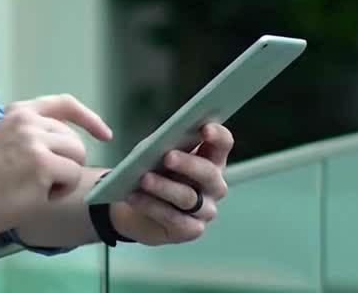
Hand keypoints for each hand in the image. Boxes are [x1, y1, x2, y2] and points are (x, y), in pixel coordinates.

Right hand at [0, 95, 112, 232]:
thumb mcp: (7, 139)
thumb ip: (35, 132)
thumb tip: (71, 141)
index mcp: (19, 112)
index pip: (64, 104)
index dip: (88, 118)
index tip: (104, 133)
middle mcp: (28, 121)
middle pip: (74, 139)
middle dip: (68, 162)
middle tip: (41, 179)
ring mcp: (36, 141)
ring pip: (77, 156)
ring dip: (65, 177)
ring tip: (39, 186)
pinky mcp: (43, 164)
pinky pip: (73, 176)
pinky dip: (61, 191)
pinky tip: (39, 194)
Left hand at [111, 123, 232, 244]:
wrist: (136, 208)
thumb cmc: (152, 171)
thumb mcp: (156, 153)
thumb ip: (164, 145)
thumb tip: (163, 142)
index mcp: (211, 159)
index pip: (223, 144)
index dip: (217, 136)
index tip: (205, 128)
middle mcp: (214, 186)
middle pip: (209, 173)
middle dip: (188, 164)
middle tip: (168, 156)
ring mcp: (206, 210)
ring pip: (188, 197)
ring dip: (164, 187)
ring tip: (143, 179)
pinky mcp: (192, 230)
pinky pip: (174, 219)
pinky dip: (151, 206)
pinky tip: (134, 197)